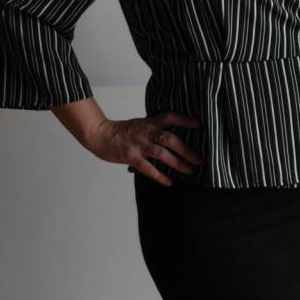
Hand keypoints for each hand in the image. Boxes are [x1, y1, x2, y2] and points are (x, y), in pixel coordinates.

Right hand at [85, 112, 201, 186]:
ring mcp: (138, 145)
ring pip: (162, 154)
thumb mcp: (141, 124)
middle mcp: (146, 132)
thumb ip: (155, 128)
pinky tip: (169, 182)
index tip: (198, 125)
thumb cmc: (123, 131)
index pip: (170, 117)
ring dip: (177, 163)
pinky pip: (148, 168)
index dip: (184, 120)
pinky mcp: (131, 157)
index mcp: (149, 122)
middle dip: (186, 150)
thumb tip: (175, 137)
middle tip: (199, 159)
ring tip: (189, 171)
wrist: (100, 135)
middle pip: (170, 139)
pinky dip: (160, 176)